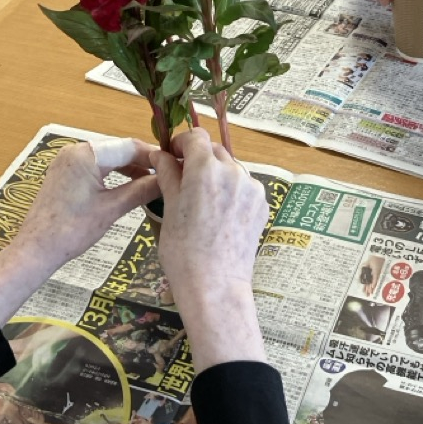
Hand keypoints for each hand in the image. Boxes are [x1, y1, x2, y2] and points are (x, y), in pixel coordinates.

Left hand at [0, 137, 158, 324]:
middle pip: (117, 150)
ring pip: (107, 159)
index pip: (128, 146)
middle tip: (165, 175)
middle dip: (141, 162)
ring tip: (150, 182)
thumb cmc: (72, 229)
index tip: (172, 166)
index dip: (152, 156)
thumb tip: (166, 180)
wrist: (37, 248)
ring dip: (128, 169)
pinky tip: (127, 187)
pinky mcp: (64, 173)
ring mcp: (67, 161)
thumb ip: (141, 190)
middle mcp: (75, 150)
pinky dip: (112, 175)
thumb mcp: (112, 209)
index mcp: (86, 154)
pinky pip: (94, 167)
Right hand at [154, 129, 267, 370]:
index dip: (181, 143)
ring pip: (231, 169)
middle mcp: (233, 172)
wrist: (214, 285)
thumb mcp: (169, 208)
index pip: (195, 137)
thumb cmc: (183, 250)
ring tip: (201, 202)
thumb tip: (160, 155)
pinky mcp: (261, 206)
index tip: (171, 156)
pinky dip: (231, 192)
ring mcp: (251, 189)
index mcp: (206, 169)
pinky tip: (219, 215)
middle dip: (198, 159)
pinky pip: (244, 188)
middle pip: (215, 151)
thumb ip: (168, 174)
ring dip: (216, 175)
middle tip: (182, 180)